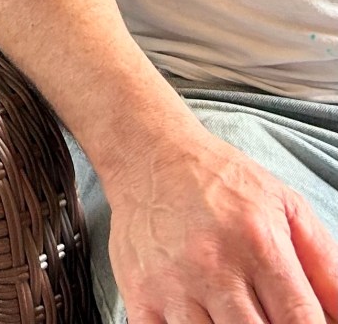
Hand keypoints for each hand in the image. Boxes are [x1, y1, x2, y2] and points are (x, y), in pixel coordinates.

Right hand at [104, 131, 337, 323]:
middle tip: (267, 319)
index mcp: (257, 244)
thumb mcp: (285, 205)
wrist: (146, 153)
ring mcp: (171, 285)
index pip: (303, 323)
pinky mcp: (138, 295)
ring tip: (235, 316)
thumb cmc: (218, 179)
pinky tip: (200, 319)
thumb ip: (326, 265)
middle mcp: (213, 267)